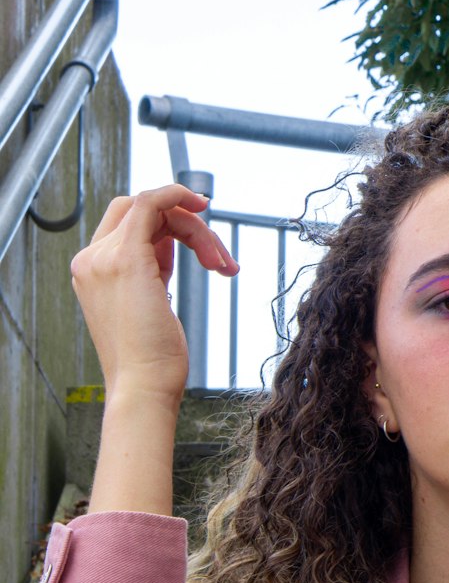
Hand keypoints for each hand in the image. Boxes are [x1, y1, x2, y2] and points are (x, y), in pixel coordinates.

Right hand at [71, 184, 238, 404]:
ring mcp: (104, 257)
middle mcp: (91, 260)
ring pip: (155, 210)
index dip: (167, 226)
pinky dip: (177, 194)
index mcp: (93, 271)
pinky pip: (151, 202)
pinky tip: (202, 204)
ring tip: (223, 266)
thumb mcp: (151, 306)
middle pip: (141, 213)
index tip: (204, 245)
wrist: (143, 388)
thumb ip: (153, 273)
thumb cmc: (153, 361)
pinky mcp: (126, 257)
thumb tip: (171, 247)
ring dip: (198, 232)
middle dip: (188, 227)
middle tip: (220, 262)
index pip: (127, 226)